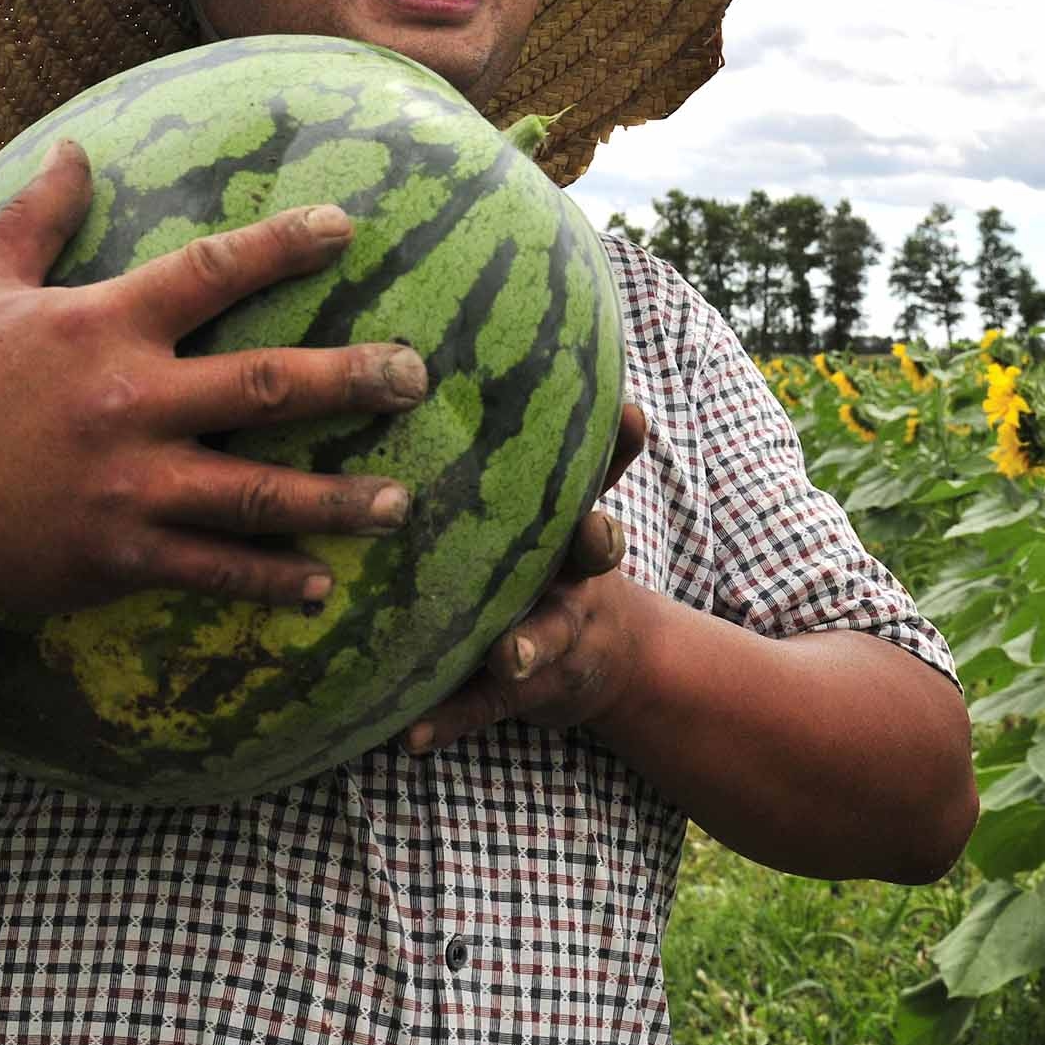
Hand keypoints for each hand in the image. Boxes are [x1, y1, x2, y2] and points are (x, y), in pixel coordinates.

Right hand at [0, 139, 428, 623]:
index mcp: (99, 326)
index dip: (283, 245)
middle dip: (352, 380)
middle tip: (416, 376)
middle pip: (266, 385)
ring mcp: (127, 486)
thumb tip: (77, 148)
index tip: (346, 227)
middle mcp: (127, 402)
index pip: (211, 271)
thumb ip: (36, 217)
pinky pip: (211, 568)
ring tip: (399, 501)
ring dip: (336, 499)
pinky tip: (318, 582)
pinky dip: (268, 577)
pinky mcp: (115, 556)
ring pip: (258, 492)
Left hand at [404, 404, 650, 755]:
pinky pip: (480, 709)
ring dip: (530, 645)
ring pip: (545, 638)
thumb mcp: (549, 495)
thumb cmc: (545, 549)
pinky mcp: (519, 692)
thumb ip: (522, 430)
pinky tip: (411, 736)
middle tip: (598, 539)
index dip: (621, 443)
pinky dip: (449, 719)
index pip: (604, 469)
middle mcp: (572, 573)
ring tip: (510, 655)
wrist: (600, 658)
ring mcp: (552, 632)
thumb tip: (448, 308)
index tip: (634, 414)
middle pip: (594, 551)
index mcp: (571, 519)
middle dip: (597, 543)